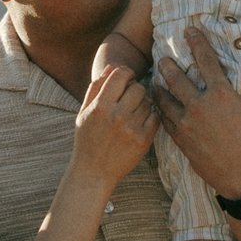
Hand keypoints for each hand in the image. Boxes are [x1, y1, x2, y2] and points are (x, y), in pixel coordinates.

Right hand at [69, 61, 155, 188]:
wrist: (94, 172)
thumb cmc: (87, 140)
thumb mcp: (84, 112)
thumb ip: (96, 87)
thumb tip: (112, 67)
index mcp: (100, 106)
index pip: (121, 74)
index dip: (126, 73)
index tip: (126, 79)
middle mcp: (117, 115)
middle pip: (138, 87)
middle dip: (135, 90)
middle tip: (130, 99)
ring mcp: (132, 128)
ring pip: (148, 102)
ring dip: (143, 104)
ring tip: (133, 113)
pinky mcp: (144, 140)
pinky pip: (155, 116)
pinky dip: (150, 117)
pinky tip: (140, 122)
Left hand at [149, 20, 240, 195]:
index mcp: (221, 94)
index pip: (205, 60)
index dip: (197, 42)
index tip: (188, 30)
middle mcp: (200, 105)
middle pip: (176, 77)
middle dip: (167, 64)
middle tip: (162, 57)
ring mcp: (187, 123)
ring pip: (164, 99)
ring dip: (158, 87)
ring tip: (154, 81)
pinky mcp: (181, 139)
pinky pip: (164, 120)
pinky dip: (159, 110)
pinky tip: (158, 105)